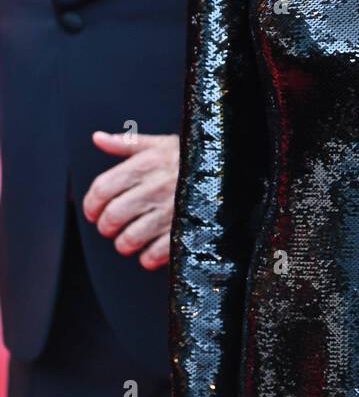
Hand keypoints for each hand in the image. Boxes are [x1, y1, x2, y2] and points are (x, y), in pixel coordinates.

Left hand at [83, 130, 179, 268]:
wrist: (228, 169)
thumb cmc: (192, 157)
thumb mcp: (161, 144)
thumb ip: (127, 143)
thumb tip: (98, 138)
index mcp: (146, 164)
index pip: (102, 189)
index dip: (91, 204)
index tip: (93, 211)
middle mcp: (155, 187)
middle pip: (112, 216)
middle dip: (106, 227)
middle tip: (111, 226)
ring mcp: (170, 211)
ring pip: (129, 239)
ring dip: (124, 244)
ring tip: (130, 239)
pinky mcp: (184, 231)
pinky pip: (153, 255)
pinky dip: (147, 257)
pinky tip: (151, 248)